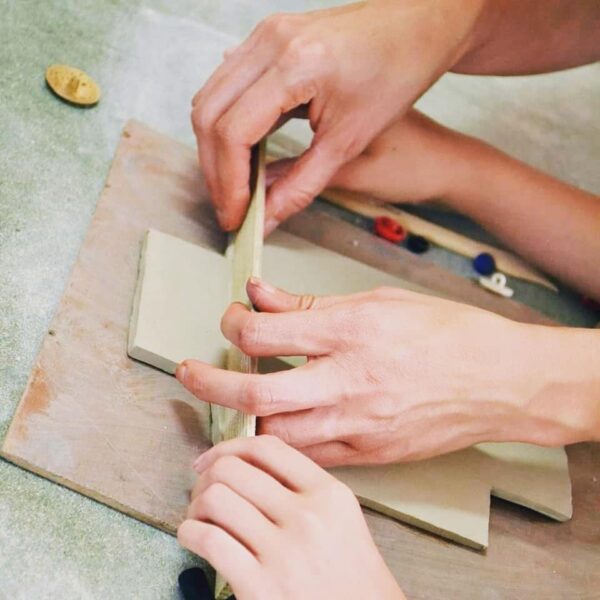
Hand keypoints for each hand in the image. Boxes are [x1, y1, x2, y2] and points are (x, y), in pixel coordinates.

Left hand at [177, 279, 595, 466]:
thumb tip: (261, 295)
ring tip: (225, 402)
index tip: (232, 318)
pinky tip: (270, 425)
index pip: (265, 332)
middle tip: (189, 372)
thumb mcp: (378, 300)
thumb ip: (311, 304)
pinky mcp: (367, 454)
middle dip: (210, 381)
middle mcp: (348, 380)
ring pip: (274, 432)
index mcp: (351, 330)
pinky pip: (307, 455)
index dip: (234, 323)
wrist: (498, 382)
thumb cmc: (448, 333)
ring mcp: (357, 423)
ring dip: (238, 418)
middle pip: (257, 389)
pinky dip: (279, 441)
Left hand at [178, 435, 404, 599]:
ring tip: (201, 518)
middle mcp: (307, 516)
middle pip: (232, 469)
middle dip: (207, 477)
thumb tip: (243, 464)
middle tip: (204, 494)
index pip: (266, 448)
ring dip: (196, 506)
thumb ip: (302, 487)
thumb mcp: (339, 516)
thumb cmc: (348, 574)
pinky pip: (208, 539)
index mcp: (328, 493)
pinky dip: (189, 533)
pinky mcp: (260, 587)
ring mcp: (284, 553)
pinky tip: (194, 538)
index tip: (212, 460)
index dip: (229, 447)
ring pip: (215, 498)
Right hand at [191, 0, 485, 231]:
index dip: (228, 183)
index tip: (236, 216)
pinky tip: (240, 151)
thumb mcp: (349, 141)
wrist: (415, 27)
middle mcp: (270, 42)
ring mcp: (265, 35)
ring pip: (209, 99)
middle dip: (214, 170)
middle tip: (230, 207)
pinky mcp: (267, 39)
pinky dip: (226, 123)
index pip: (233, 131)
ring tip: (233, 186)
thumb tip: (266, 219)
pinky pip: (226, 84)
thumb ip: (301, 186)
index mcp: (296, 65)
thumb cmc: (396, 73)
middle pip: (208, 115)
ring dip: (216, 148)